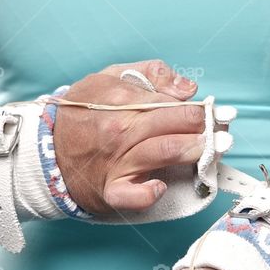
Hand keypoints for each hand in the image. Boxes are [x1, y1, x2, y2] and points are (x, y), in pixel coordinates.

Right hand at [55, 60, 207, 213]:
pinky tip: (161, 186)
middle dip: (203, 128)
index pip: (170, 103)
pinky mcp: (111, 190)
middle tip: (224, 132)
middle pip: (172, 126)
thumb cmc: (81, 114)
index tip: (216, 113)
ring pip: (163, 152)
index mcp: (120, 102)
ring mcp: (116, 162)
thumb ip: (149, 74)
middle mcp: (120, 131)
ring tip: (212, 150)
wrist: (45, 151)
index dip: (198, 108)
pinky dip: (149, 193)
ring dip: (193, 151)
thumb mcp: (107, 78)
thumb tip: (188, 87)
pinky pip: (133, 195)